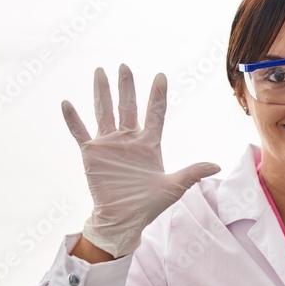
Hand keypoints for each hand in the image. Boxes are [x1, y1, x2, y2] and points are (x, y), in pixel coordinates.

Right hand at [62, 64, 219, 257]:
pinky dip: (73, 119)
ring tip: (100, 71)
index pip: (154, 114)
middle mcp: (128, 140)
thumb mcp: (174, 187)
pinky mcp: (91, 154)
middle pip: (128, 107)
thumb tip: (218, 165)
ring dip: (102, 93)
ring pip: (104, 112)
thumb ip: (193, 172)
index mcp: (149, 144)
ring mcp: (109, 145)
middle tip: (125, 66)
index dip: (157, 96)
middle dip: (126, 87)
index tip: (160, 76)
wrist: (123, 220)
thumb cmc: (149, 205)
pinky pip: (80, 132)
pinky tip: (67, 103)